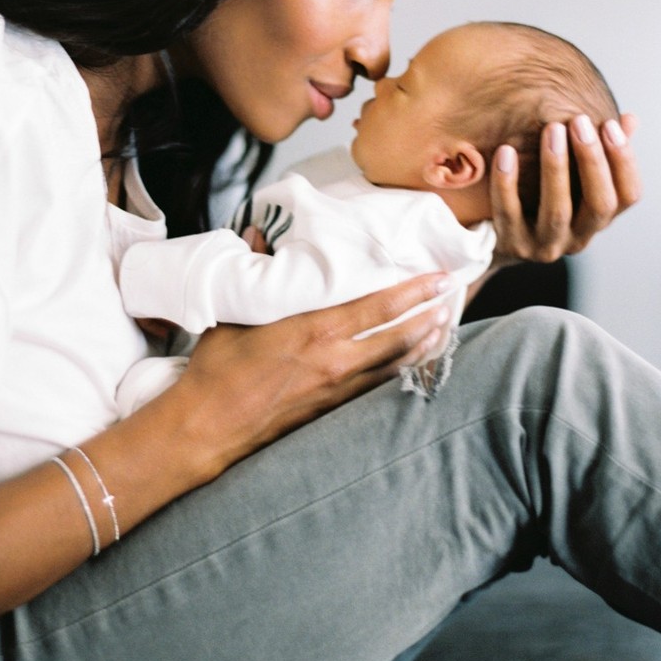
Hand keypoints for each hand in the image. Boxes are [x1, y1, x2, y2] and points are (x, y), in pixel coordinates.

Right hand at [167, 273, 453, 469]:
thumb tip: (258, 232)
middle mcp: (334, 361)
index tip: (438, 277)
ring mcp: (337, 390)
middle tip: (453, 297)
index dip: (413, 292)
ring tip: (446, 328)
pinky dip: (402, 372)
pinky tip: (413, 365)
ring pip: (395, 365)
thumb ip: (255, 268)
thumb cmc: (217, 371)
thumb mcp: (234, 313)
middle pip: (398, 337)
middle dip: (430, 316)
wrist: (207, 428)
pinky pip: (378, 388)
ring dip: (424, 346)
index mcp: (314, 332)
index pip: (378, 307)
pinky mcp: (332, 411)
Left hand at [489, 113, 640, 264]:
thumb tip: (630, 119)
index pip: (628, 195)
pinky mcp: (512, 246)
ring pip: (557, 211)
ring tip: (550, 129)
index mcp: (599, 219)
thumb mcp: (573, 178)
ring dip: (555, 168)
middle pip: (599, 204)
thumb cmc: (542, 197)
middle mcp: (579, 238)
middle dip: (592, 160)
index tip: (609, 124)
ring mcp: (546, 246)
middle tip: (579, 121)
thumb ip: (600, 152)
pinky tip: (504, 151)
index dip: (624, 161)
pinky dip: (505, 183)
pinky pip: (508, 214)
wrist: (495, 239)